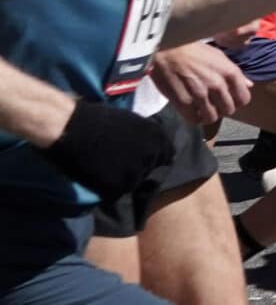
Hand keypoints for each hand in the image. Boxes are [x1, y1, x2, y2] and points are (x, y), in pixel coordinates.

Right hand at [41, 101, 174, 201]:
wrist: (72, 128)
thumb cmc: (98, 119)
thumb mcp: (133, 123)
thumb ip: (146, 138)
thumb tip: (151, 147)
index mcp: (158, 137)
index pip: (166, 155)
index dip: (153, 159)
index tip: (141, 159)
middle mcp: (152, 156)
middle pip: (148, 171)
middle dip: (136, 169)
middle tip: (118, 164)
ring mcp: (135, 173)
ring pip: (132, 184)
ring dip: (121, 181)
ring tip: (105, 170)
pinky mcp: (117, 188)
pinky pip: (114, 194)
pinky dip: (106, 189)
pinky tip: (96, 177)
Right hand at [149, 42, 251, 125]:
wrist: (167, 50)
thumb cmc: (194, 51)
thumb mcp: (219, 57)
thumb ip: (235, 73)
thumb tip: (249, 85)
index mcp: (230, 72)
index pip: (244, 98)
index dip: (237, 101)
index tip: (229, 100)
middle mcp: (217, 84)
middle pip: (229, 110)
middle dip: (222, 109)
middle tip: (214, 104)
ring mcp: (200, 94)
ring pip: (212, 118)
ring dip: (208, 115)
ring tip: (202, 108)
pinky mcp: (183, 102)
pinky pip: (194, 120)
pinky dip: (194, 118)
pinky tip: (192, 111)